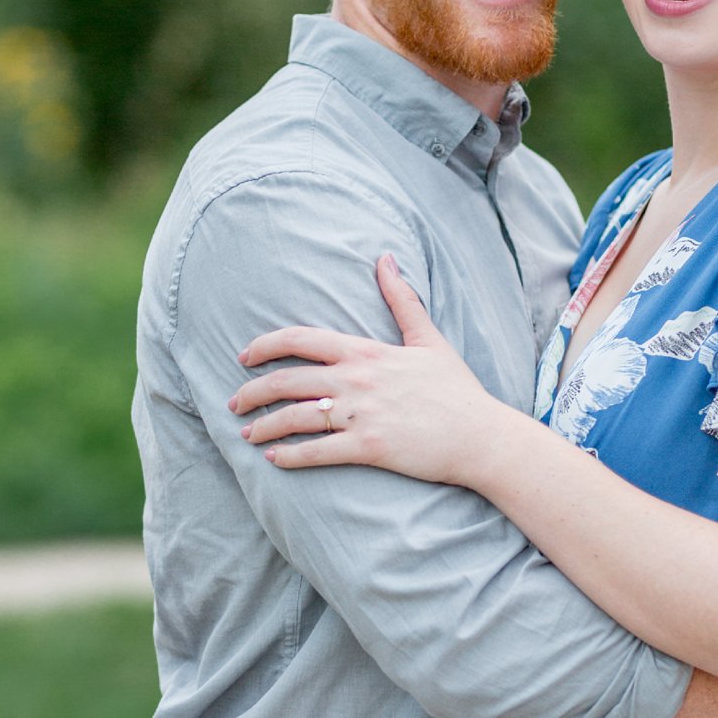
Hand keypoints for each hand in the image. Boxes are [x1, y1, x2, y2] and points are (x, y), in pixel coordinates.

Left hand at [231, 257, 502, 487]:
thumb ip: (402, 300)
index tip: (244, 357)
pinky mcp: (369, 448)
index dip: (265, 346)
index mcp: (367, 352)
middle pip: (287, 381)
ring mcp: (362, 414)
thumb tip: (385, 258)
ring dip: (264, 426)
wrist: (482, 436)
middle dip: (252, 392)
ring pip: (295, 417)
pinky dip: (289, 456)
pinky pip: (317, 451)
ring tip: (247, 434)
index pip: (301, 340)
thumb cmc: (457, 390)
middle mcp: (358, 380)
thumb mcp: (429, 339)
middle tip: (235, 402)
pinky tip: (273, 459)